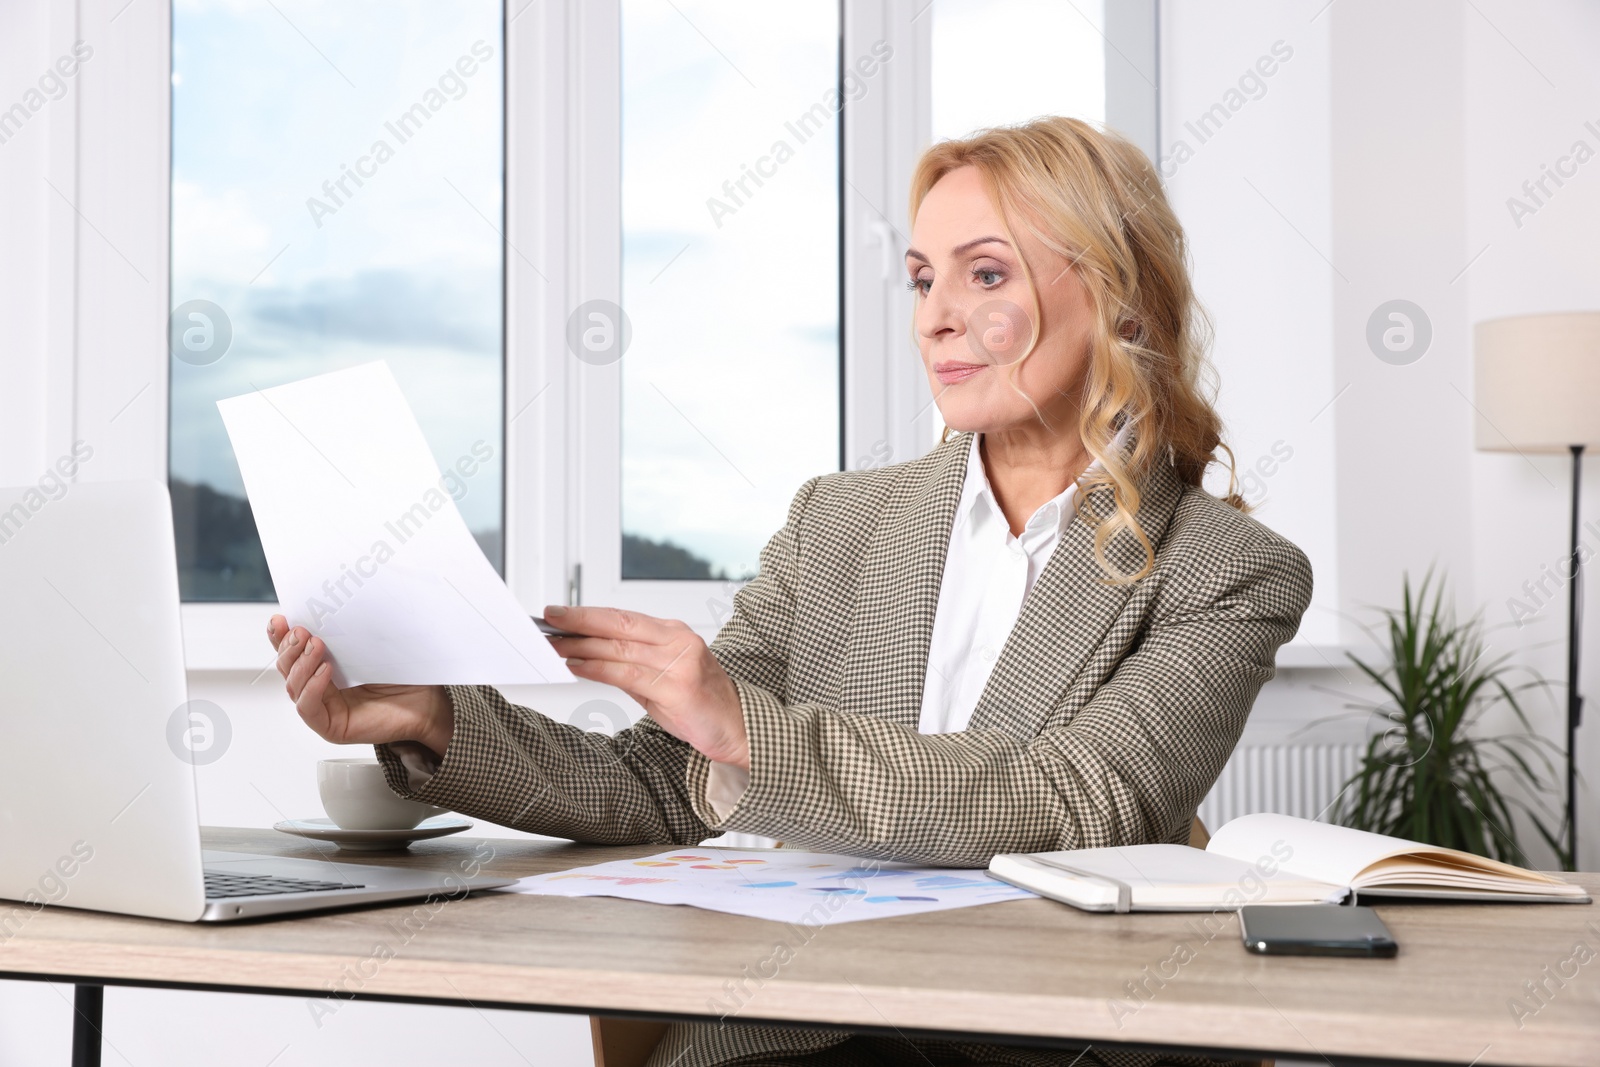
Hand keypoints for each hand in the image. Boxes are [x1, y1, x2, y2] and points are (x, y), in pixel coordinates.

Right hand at [268, 615, 453, 757]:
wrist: (427, 701)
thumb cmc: (404, 673)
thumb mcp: (374, 644)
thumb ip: (352, 630)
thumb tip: (335, 603)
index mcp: (324, 665)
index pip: (292, 651)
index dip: (280, 635)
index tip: (280, 618)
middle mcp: (319, 687)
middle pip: (286, 667)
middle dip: (289, 647)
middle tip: (302, 631)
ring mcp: (324, 707)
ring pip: (294, 686)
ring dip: (301, 664)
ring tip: (316, 646)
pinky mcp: (331, 726)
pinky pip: (308, 708)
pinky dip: (312, 688)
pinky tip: (325, 672)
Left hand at [543, 605, 748, 768]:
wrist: (736, 728)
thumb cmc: (699, 703)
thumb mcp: (662, 677)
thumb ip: (630, 664)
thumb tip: (586, 654)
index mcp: (674, 633)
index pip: (624, 617)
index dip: (589, 613)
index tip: (560, 612)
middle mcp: (678, 641)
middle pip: (620, 625)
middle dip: (580, 621)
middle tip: (549, 620)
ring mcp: (680, 663)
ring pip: (620, 649)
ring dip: (582, 647)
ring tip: (555, 647)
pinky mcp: (678, 688)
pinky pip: (628, 675)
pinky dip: (599, 670)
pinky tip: (579, 667)